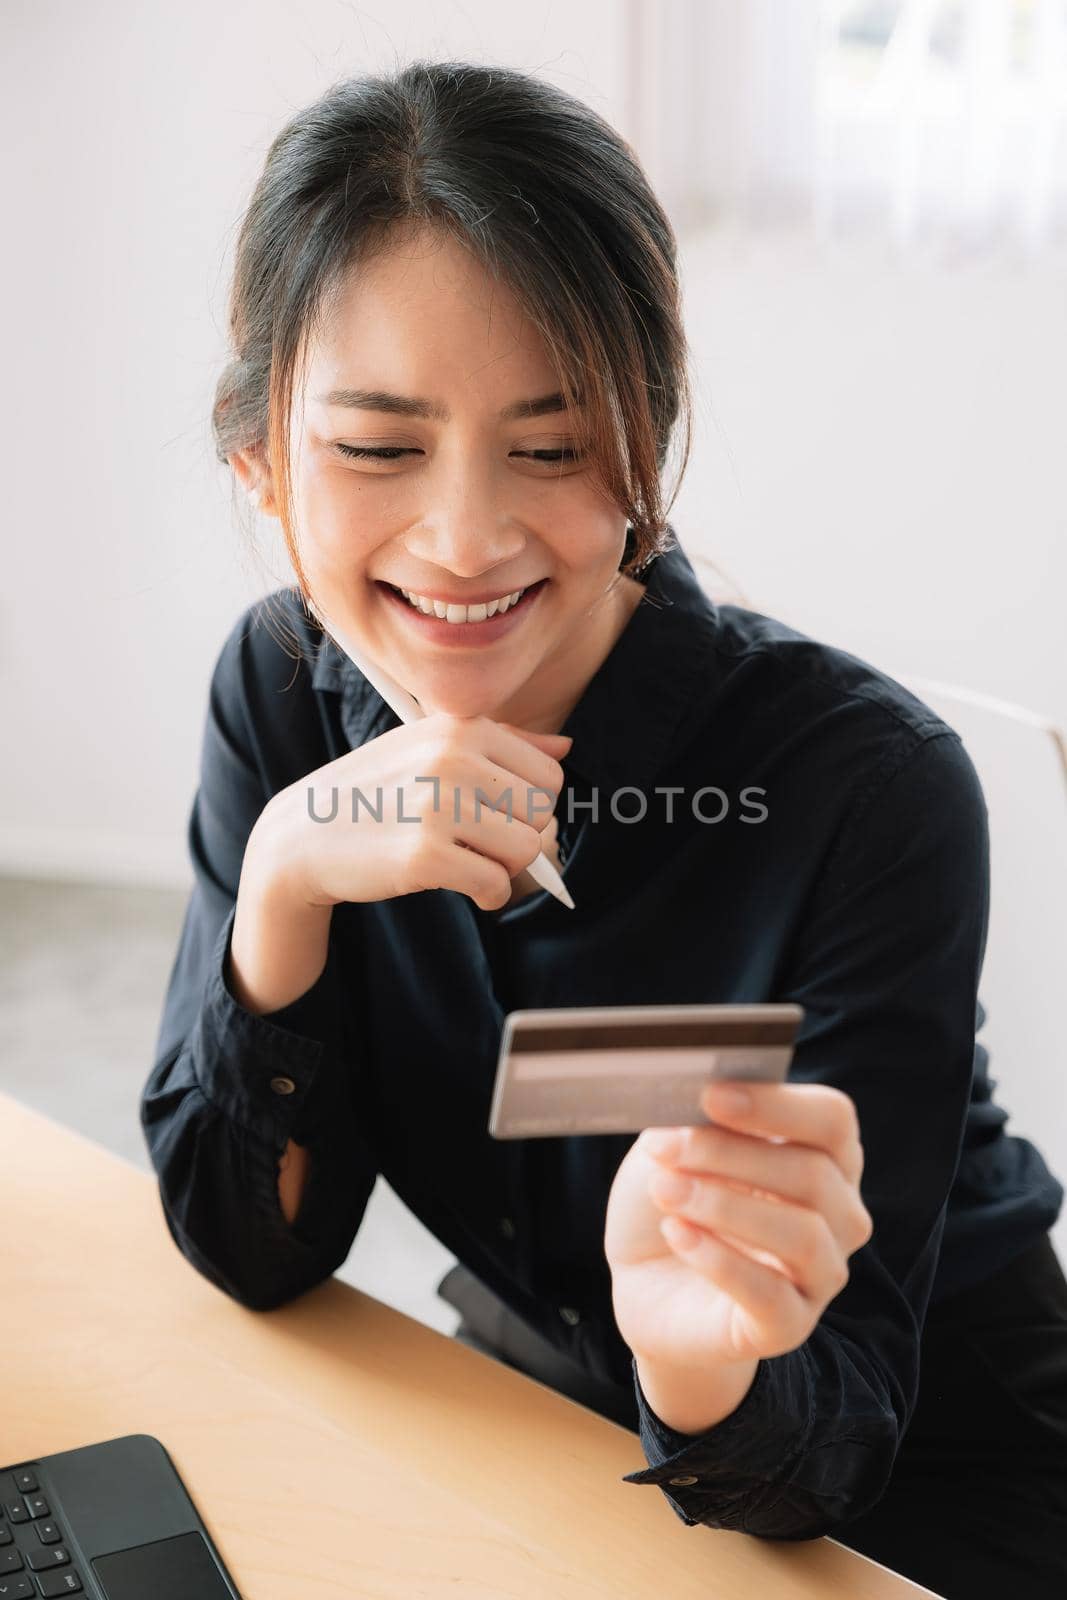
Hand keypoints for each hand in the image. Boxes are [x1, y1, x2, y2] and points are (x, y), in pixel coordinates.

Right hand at [249, 714, 571, 912]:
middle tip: (480, 844)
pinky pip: (495, 884)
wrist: (304, 835)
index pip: (548, 776)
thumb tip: (566, 748)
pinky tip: (463, 887)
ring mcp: (437, 807)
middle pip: (542, 813)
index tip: (497, 816)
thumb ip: (503, 744)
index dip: (530, 806)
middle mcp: (452, 759)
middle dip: (520, 837)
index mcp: (461, 728)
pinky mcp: (424, 856)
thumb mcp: (430, 747)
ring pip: (526, 850)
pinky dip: (488, 895)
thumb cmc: (376, 790)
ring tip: (471, 863)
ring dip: (505, 868)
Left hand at [604, 1080, 873, 1377]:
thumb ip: (696, 1122)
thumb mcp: (676, 1149)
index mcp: (824, 1155)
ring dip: (723, 1205)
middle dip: (729, 1153)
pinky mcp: (790, 1325)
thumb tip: (701, 1097)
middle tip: (663, 1146)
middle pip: (812, 1173)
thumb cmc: (672, 1199)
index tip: (711, 1094)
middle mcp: (839, 1214)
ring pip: (801, 1234)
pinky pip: (771, 1295)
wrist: (646, 1285)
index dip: (776, 1104)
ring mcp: (822, 1274)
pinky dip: (719, 1259)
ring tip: (665, 1190)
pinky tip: (677, 1233)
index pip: (832, 1119)